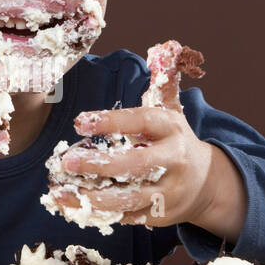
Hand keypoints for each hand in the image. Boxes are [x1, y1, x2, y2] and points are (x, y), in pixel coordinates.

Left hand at [51, 70, 246, 238]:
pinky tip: (71, 205)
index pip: (142, 122)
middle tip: (65, 160)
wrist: (207, 185)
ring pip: (127, 199)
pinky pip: (124, 217)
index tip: (80, 121)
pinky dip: (96, 214)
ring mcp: (167, 192)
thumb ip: (163, 83)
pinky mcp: (157, 216)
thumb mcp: (172, 111)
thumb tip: (164, 47)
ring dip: (90, 198)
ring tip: (58, 192)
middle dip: (99, 165)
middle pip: (136, 165)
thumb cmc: (175, 141)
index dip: (111, 121)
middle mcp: (173, 161)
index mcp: (172, 130)